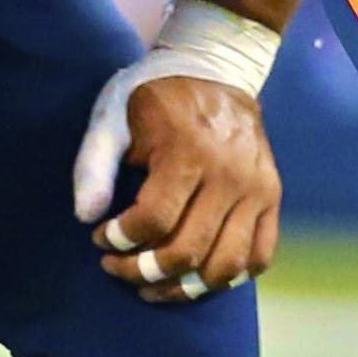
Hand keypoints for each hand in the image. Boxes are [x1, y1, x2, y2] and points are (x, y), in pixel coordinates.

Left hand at [78, 75, 279, 303]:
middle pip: (187, 251)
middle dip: (142, 272)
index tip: (101, 237)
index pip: (154, 220)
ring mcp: (257, 189)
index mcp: (187, 151)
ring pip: (225, 267)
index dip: (120, 241)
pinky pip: (259, 257)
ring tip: (153, 284)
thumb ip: (94, 165)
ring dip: (184, 289)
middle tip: (118, 267)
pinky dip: (228, 278)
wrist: (217, 67)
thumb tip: (85, 217)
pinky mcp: (272, 197)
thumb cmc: (155, 96)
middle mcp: (229, 174)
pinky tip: (196, 275)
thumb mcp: (113, 116)